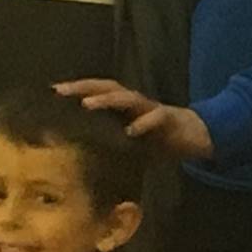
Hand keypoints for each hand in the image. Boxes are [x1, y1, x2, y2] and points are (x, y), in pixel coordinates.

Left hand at [57, 78, 214, 164]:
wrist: (197, 136)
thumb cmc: (159, 140)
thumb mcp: (131, 144)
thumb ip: (112, 147)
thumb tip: (84, 164)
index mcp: (124, 108)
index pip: (97, 92)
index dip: (76, 89)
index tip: (53, 90)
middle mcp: (136, 103)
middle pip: (107, 87)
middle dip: (83, 87)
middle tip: (61, 90)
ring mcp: (151, 109)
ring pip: (127, 98)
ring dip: (107, 100)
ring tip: (87, 104)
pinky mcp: (169, 118)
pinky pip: (155, 117)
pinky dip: (143, 123)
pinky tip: (131, 131)